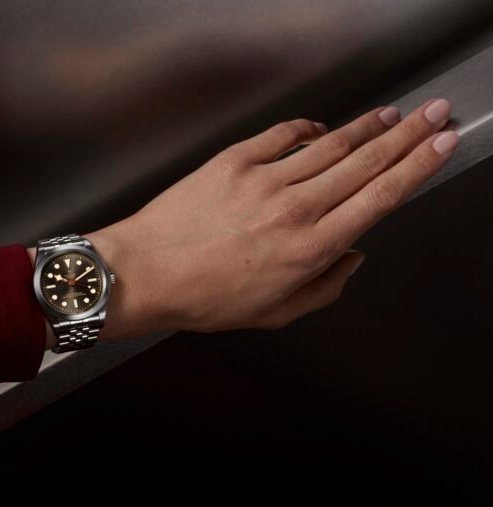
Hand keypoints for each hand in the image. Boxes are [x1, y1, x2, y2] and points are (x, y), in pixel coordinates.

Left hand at [31, 99, 457, 347]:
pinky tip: (320, 126)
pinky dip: (306, 127)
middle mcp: (294, 209)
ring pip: (330, 144)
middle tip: (433, 114)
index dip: (417, 166)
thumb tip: (352, 258)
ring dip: (366, 127)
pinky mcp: (232, 162)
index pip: (379, 197)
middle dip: (408, 135)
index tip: (440, 145)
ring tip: (391, 115)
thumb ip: (324, 288)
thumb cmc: (202, 298)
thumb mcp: (274, 314)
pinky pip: (281, 134)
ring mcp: (263, 181)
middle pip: (366, 162)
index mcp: (310, 249)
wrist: (144, 273)